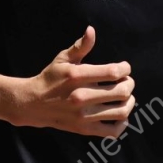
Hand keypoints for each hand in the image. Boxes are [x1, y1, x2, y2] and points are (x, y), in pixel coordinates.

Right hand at [19, 27, 133, 137]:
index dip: (126, 68)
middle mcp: (81, 97)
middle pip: (122, 92)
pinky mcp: (84, 129)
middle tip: (126, 82)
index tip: (124, 68)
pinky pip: (112, 131)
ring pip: (121, 111)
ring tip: (126, 97)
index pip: (114, 72)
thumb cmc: (51, 78)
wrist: (32, 103)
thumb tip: (92, 30)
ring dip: (129, 102)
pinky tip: (119, 115)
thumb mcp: (63, 59)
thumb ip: (80, 46)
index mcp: (77, 76)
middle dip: (129, 84)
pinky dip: (122, 124)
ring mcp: (83, 115)